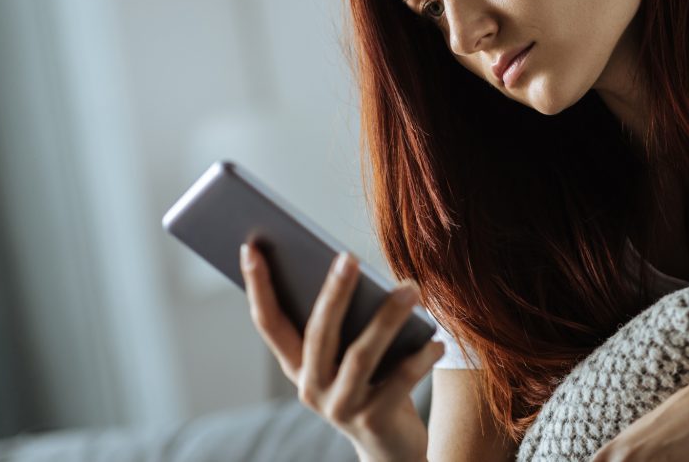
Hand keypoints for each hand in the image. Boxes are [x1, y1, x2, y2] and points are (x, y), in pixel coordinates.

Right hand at [240, 242, 443, 461]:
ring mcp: (340, 407)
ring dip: (387, 318)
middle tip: (349, 257)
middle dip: (333, 293)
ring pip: (361, 356)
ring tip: (412, 288)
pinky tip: (437, 340)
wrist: (392, 447)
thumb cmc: (372, 382)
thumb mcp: (351, 351)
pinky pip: (399, 382)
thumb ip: (348, 320)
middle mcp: (310, 388)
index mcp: (297, 366)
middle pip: (317, 333)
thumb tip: (355, 269)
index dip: (258, 287)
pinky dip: (420, 358)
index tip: (250, 246)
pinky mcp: (373, 421)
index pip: (269, 323)